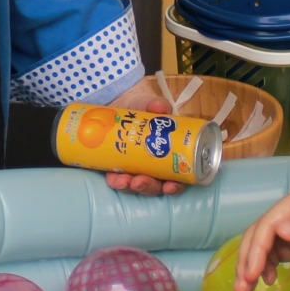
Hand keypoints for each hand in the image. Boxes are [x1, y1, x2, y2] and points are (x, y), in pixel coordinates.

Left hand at [98, 77, 183, 195]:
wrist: (119, 104)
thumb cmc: (141, 107)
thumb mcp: (149, 103)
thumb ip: (156, 104)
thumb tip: (159, 107)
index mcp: (170, 155)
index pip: (179, 177)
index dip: (177, 186)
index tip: (170, 186)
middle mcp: (155, 166)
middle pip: (156, 186)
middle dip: (147, 187)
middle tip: (138, 181)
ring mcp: (136, 169)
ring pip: (136, 186)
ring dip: (129, 187)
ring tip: (121, 181)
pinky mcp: (119, 168)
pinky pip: (119, 181)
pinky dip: (115, 182)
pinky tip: (111, 178)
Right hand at [235, 181, 289, 290]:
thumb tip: (281, 230)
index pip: (268, 225)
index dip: (255, 249)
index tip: (251, 273)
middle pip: (259, 236)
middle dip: (246, 260)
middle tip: (242, 289)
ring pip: (265, 248)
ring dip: (252, 267)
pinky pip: (278, 256)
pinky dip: (267, 268)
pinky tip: (267, 283)